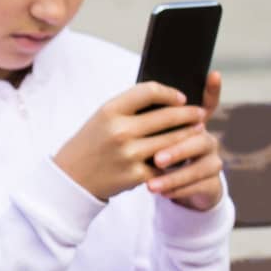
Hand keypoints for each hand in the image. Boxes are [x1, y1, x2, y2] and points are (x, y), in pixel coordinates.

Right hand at [52, 82, 206, 201]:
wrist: (70, 179)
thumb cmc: (91, 144)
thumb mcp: (102, 118)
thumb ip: (130, 107)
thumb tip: (168, 99)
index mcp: (109, 111)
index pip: (149, 91)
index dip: (169, 92)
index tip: (181, 97)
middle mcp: (119, 131)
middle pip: (168, 115)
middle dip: (189, 114)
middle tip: (199, 114)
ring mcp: (129, 154)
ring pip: (173, 140)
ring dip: (190, 135)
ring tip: (197, 132)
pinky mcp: (137, 175)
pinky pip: (166, 165)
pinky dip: (175, 160)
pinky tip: (180, 156)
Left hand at [146, 72, 226, 211]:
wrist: (167, 185)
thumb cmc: (151, 154)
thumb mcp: (145, 136)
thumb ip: (146, 120)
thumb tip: (128, 104)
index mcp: (191, 123)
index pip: (207, 102)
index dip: (212, 89)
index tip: (213, 74)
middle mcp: (206, 138)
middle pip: (198, 138)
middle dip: (176, 149)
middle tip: (155, 158)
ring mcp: (212, 160)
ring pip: (201, 166)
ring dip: (175, 176)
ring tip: (151, 185)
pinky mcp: (212, 183)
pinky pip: (200, 186)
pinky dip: (179, 190)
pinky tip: (162, 194)